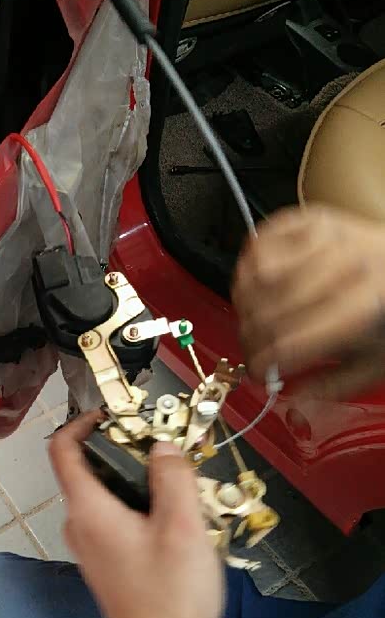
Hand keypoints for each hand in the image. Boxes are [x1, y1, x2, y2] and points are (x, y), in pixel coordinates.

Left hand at [48, 412, 223, 617]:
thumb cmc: (172, 594)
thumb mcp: (182, 526)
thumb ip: (172, 477)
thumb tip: (161, 446)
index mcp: (87, 510)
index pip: (62, 449)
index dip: (82, 422)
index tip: (116, 415)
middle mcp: (78, 526)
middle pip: (88, 471)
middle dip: (124, 452)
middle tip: (166, 453)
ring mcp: (89, 549)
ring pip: (104, 497)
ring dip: (135, 482)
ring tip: (179, 487)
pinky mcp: (104, 567)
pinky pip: (113, 521)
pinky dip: (136, 508)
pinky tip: (174, 523)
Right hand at [233, 205, 384, 399]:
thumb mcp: (373, 361)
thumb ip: (331, 386)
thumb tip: (291, 400)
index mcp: (366, 304)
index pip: (292, 342)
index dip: (265, 363)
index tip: (258, 375)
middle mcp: (347, 263)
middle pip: (270, 311)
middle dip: (252, 339)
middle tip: (253, 351)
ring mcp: (327, 235)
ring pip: (258, 277)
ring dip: (246, 306)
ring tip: (254, 319)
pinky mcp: (309, 217)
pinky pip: (259, 243)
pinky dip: (249, 269)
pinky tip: (257, 286)